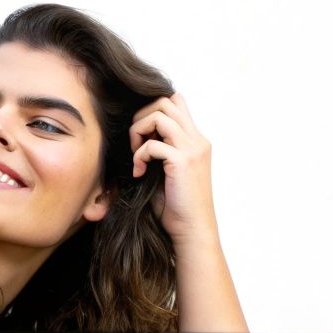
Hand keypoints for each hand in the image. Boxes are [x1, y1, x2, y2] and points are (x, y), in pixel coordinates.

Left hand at [130, 92, 217, 247]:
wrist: (192, 231)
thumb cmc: (177, 208)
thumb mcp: (167, 172)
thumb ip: (159, 150)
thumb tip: (136, 136)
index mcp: (196, 141)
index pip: (176, 101)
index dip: (152, 110)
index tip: (142, 136)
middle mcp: (197, 140)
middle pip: (166, 101)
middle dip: (142, 117)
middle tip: (135, 144)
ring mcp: (192, 149)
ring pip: (159, 114)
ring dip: (139, 131)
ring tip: (136, 154)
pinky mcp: (182, 161)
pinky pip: (152, 144)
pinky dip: (139, 156)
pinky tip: (139, 173)